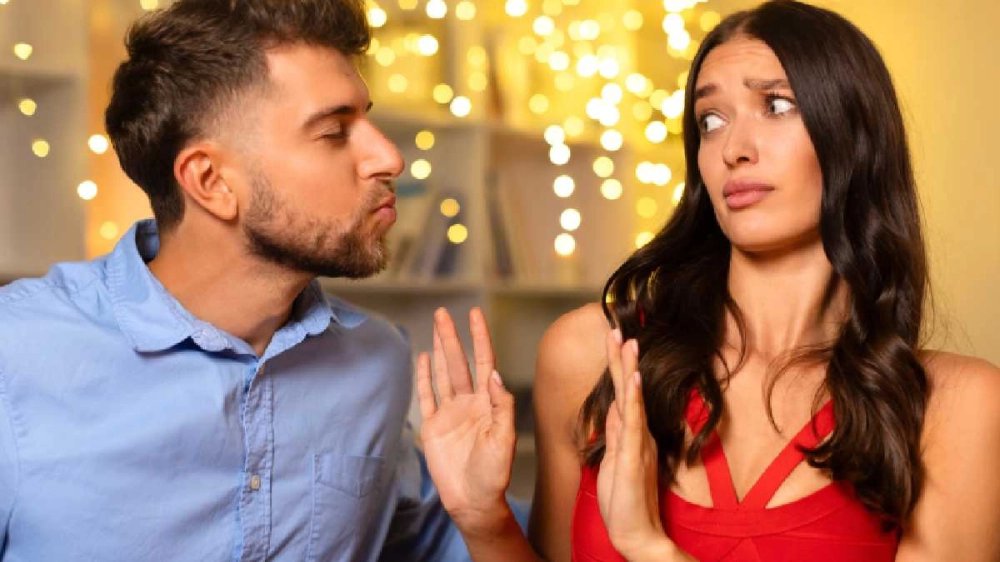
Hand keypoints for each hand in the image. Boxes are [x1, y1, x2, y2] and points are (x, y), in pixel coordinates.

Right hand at [416, 307, 515, 534]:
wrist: (473, 501)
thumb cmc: (495, 474)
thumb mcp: (504, 439)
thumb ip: (501, 405)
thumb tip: (493, 373)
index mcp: (488, 403)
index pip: (485, 362)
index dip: (480, 338)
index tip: (475, 314)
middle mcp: (469, 403)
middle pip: (459, 362)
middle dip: (452, 337)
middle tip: (443, 312)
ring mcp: (449, 413)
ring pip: (443, 373)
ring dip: (438, 350)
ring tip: (435, 327)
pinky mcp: (433, 427)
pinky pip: (427, 396)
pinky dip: (424, 376)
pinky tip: (422, 358)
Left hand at [597, 330, 676, 560]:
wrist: (637, 534)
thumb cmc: (624, 501)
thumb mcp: (614, 459)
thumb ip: (615, 433)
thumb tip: (611, 408)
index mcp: (630, 433)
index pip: (621, 391)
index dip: (617, 365)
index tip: (612, 337)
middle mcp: (637, 432)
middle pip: (627, 387)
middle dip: (620, 356)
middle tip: (615, 325)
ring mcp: (638, 442)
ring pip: (631, 397)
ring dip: (627, 367)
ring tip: (625, 340)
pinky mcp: (635, 456)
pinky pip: (633, 422)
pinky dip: (633, 398)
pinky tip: (631, 379)